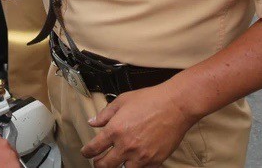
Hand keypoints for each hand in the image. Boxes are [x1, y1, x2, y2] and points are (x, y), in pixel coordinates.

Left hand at [81, 81, 196, 167]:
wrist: (176, 105)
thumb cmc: (151, 100)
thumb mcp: (123, 100)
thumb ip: (105, 113)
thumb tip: (93, 122)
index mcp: (115, 130)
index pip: (94, 148)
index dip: (86, 152)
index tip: (86, 152)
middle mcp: (126, 145)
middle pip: (104, 165)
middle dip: (98, 164)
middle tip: (98, 161)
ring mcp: (141, 156)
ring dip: (118, 166)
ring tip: (117, 162)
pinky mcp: (154, 161)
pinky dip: (136, 166)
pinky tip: (135, 161)